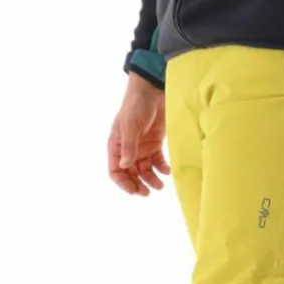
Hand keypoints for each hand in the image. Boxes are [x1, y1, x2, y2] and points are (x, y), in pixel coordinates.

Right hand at [108, 74, 169, 195]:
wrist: (153, 91)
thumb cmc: (136, 105)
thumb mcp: (130, 125)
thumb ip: (129, 146)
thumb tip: (125, 166)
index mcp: (116, 146)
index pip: (115, 170)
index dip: (123, 182)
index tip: (133, 190)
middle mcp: (128, 149)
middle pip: (130, 174)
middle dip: (137, 184)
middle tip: (147, 192)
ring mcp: (142, 147)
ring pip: (144, 170)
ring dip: (151, 179)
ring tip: (160, 186)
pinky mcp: (155, 144)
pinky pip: (157, 161)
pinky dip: (162, 168)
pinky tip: (167, 171)